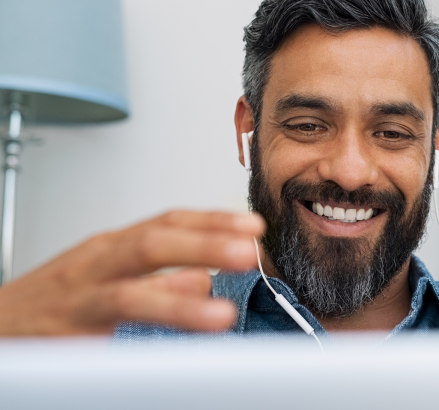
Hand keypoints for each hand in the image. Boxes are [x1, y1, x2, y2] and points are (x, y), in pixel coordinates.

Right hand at [0, 210, 264, 335]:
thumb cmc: (50, 303)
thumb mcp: (108, 278)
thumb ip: (157, 278)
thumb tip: (202, 281)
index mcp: (111, 247)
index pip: (168, 222)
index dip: (212, 222)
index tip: (252, 226)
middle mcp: (95, 264)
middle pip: (153, 243)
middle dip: (203, 245)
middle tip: (248, 252)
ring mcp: (77, 299)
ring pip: (129, 293)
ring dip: (179, 304)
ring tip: (222, 315)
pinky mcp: (62, 337)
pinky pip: (103, 341)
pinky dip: (136, 342)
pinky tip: (167, 352)